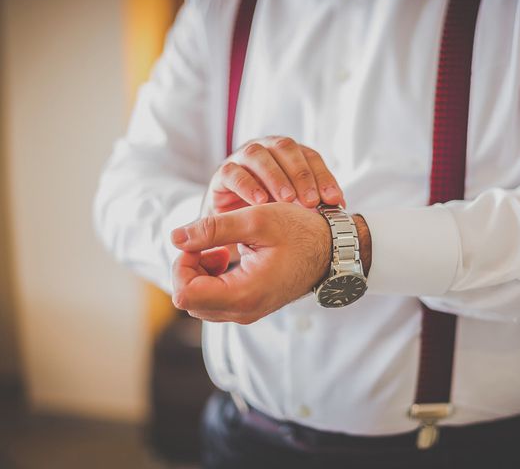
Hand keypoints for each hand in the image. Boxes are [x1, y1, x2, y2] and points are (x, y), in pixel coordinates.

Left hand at [170, 202, 330, 323]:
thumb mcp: (257, 220)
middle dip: (188, 269)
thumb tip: (175, 237)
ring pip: (199, 303)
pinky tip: (226, 257)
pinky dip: (211, 279)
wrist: (332, 249)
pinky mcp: (250, 306)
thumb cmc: (300, 232)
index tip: (200, 241)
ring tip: (219, 248)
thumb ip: (213, 229)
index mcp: (244, 293)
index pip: (185, 294)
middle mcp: (244, 311)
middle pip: (189, 301)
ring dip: (199, 274)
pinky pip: (215, 301)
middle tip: (208, 242)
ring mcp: (247, 312)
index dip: (183, 264)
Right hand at [205, 136, 345, 214]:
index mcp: (288, 153)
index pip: (310, 157)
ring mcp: (242, 157)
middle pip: (285, 149)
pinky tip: (260, 202)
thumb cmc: (268, 208)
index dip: (323, 176)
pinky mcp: (223, 172)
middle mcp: (266, 148)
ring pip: (258, 156)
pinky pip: (233, 173)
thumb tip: (341, 207)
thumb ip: (314, 201)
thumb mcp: (294, 204)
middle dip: (301, 175)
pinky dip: (247, 185)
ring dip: (275, 177)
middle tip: (311, 200)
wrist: (232, 219)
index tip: (334, 200)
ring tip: (287, 200)